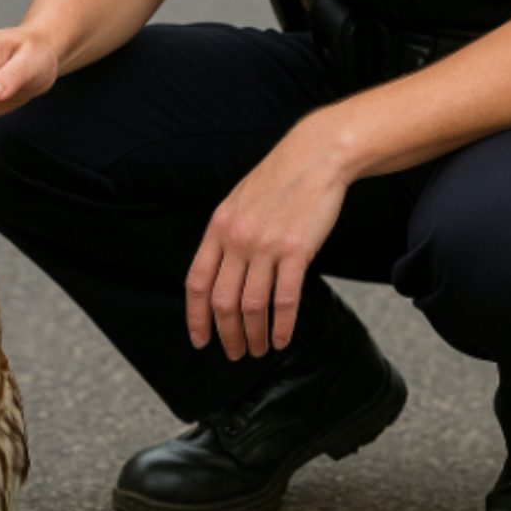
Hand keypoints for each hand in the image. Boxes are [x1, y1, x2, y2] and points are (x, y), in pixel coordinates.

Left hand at [185, 110, 353, 359]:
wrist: (315, 157)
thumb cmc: (278, 181)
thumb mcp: (237, 202)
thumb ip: (225, 235)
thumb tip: (219, 273)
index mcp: (218, 228)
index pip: (197, 282)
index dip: (196, 317)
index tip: (199, 340)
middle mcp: (237, 239)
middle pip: (222, 301)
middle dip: (226, 334)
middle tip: (234, 353)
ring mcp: (266, 246)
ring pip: (252, 306)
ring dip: (254, 335)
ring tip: (259, 350)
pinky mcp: (297, 251)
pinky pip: (285, 299)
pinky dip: (282, 325)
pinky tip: (282, 339)